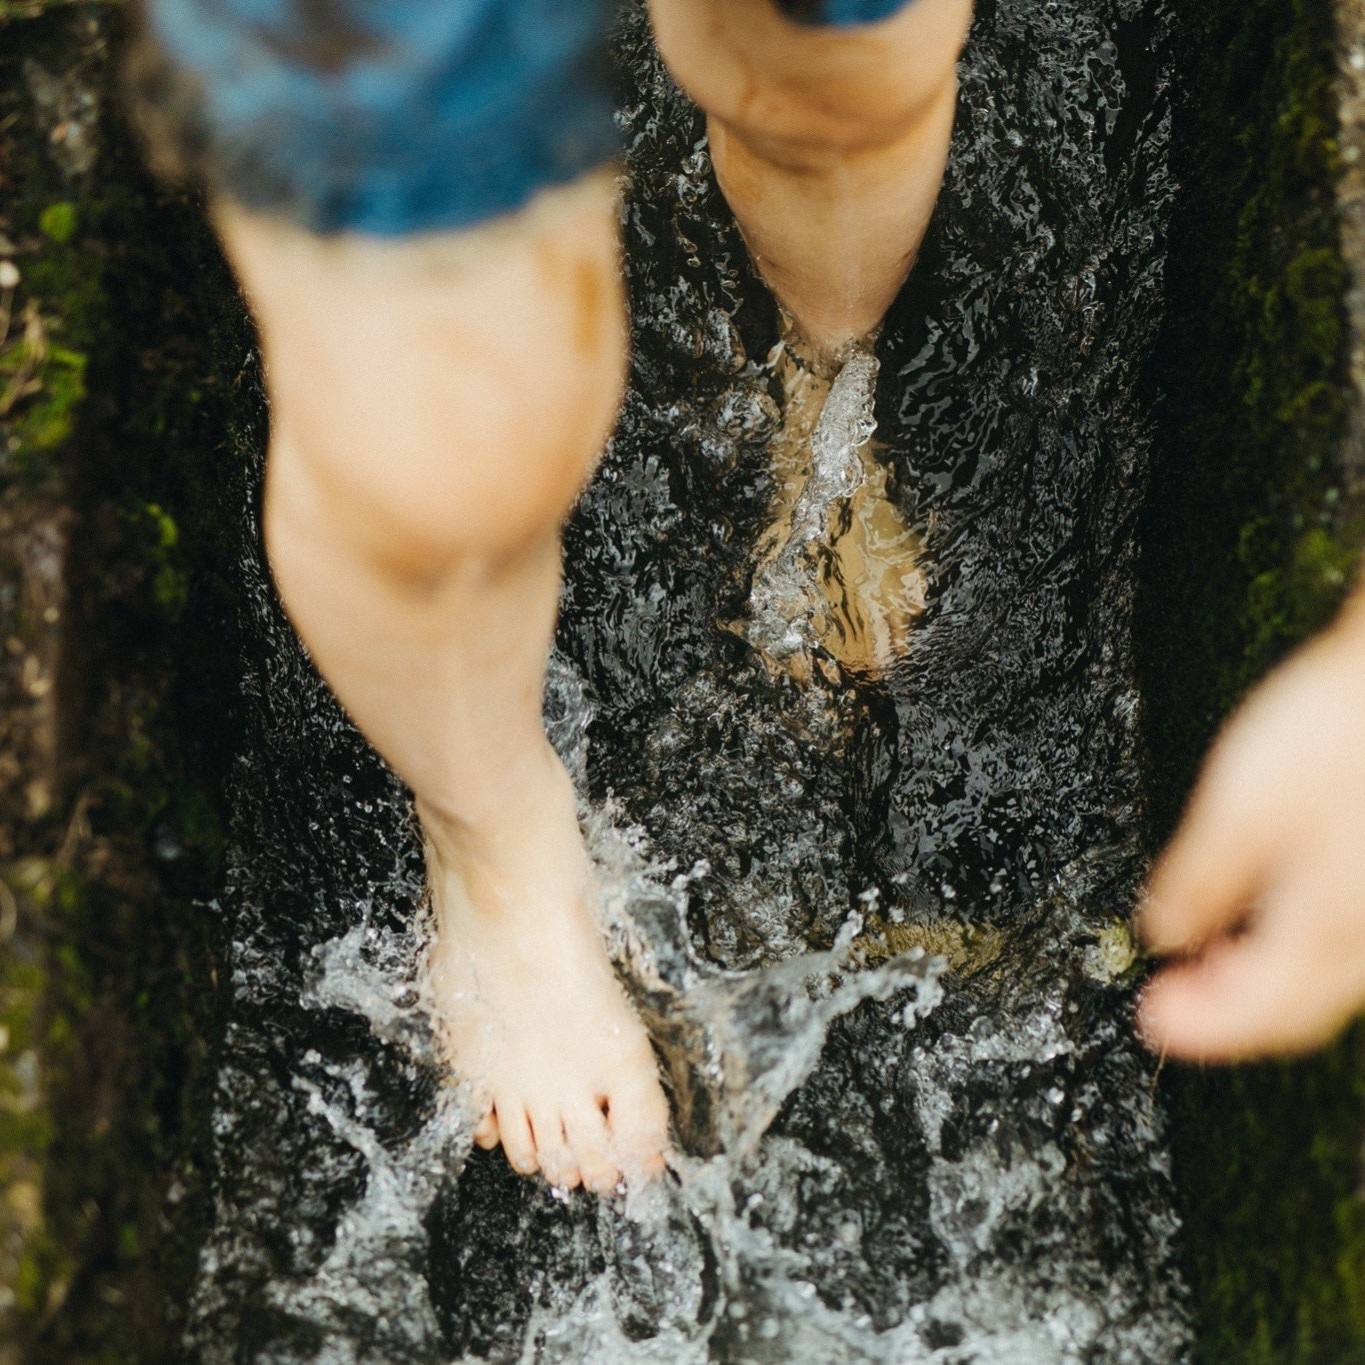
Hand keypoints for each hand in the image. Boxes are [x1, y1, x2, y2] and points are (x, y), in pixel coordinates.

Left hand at [1137, 594, 1364, 1060]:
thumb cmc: (1342, 730)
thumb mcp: (1245, 805)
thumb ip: (1200, 879)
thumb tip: (1161, 932)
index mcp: (1330, 928)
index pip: (1260, 1014)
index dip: (1198, 1028)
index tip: (1150, 1018)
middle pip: (1298, 1008)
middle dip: (1227, 1014)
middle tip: (1170, 998)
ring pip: (1328, 976)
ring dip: (1264, 981)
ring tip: (1209, 956)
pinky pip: (1349, 937)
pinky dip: (1299, 944)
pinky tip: (1270, 910)